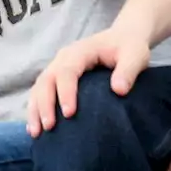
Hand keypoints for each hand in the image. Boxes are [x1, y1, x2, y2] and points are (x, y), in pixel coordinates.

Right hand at [27, 27, 149, 136]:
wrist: (122, 38)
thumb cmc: (128, 47)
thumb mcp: (135, 55)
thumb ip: (128, 71)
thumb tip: (118, 90)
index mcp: (79, 52)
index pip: (67, 72)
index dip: (66, 92)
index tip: (69, 114)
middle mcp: (62, 59)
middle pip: (46, 81)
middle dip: (45, 104)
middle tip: (49, 127)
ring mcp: (57, 68)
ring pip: (39, 88)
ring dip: (35, 109)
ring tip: (35, 132)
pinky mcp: (57, 78)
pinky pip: (41, 93)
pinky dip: (36, 109)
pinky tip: (36, 128)